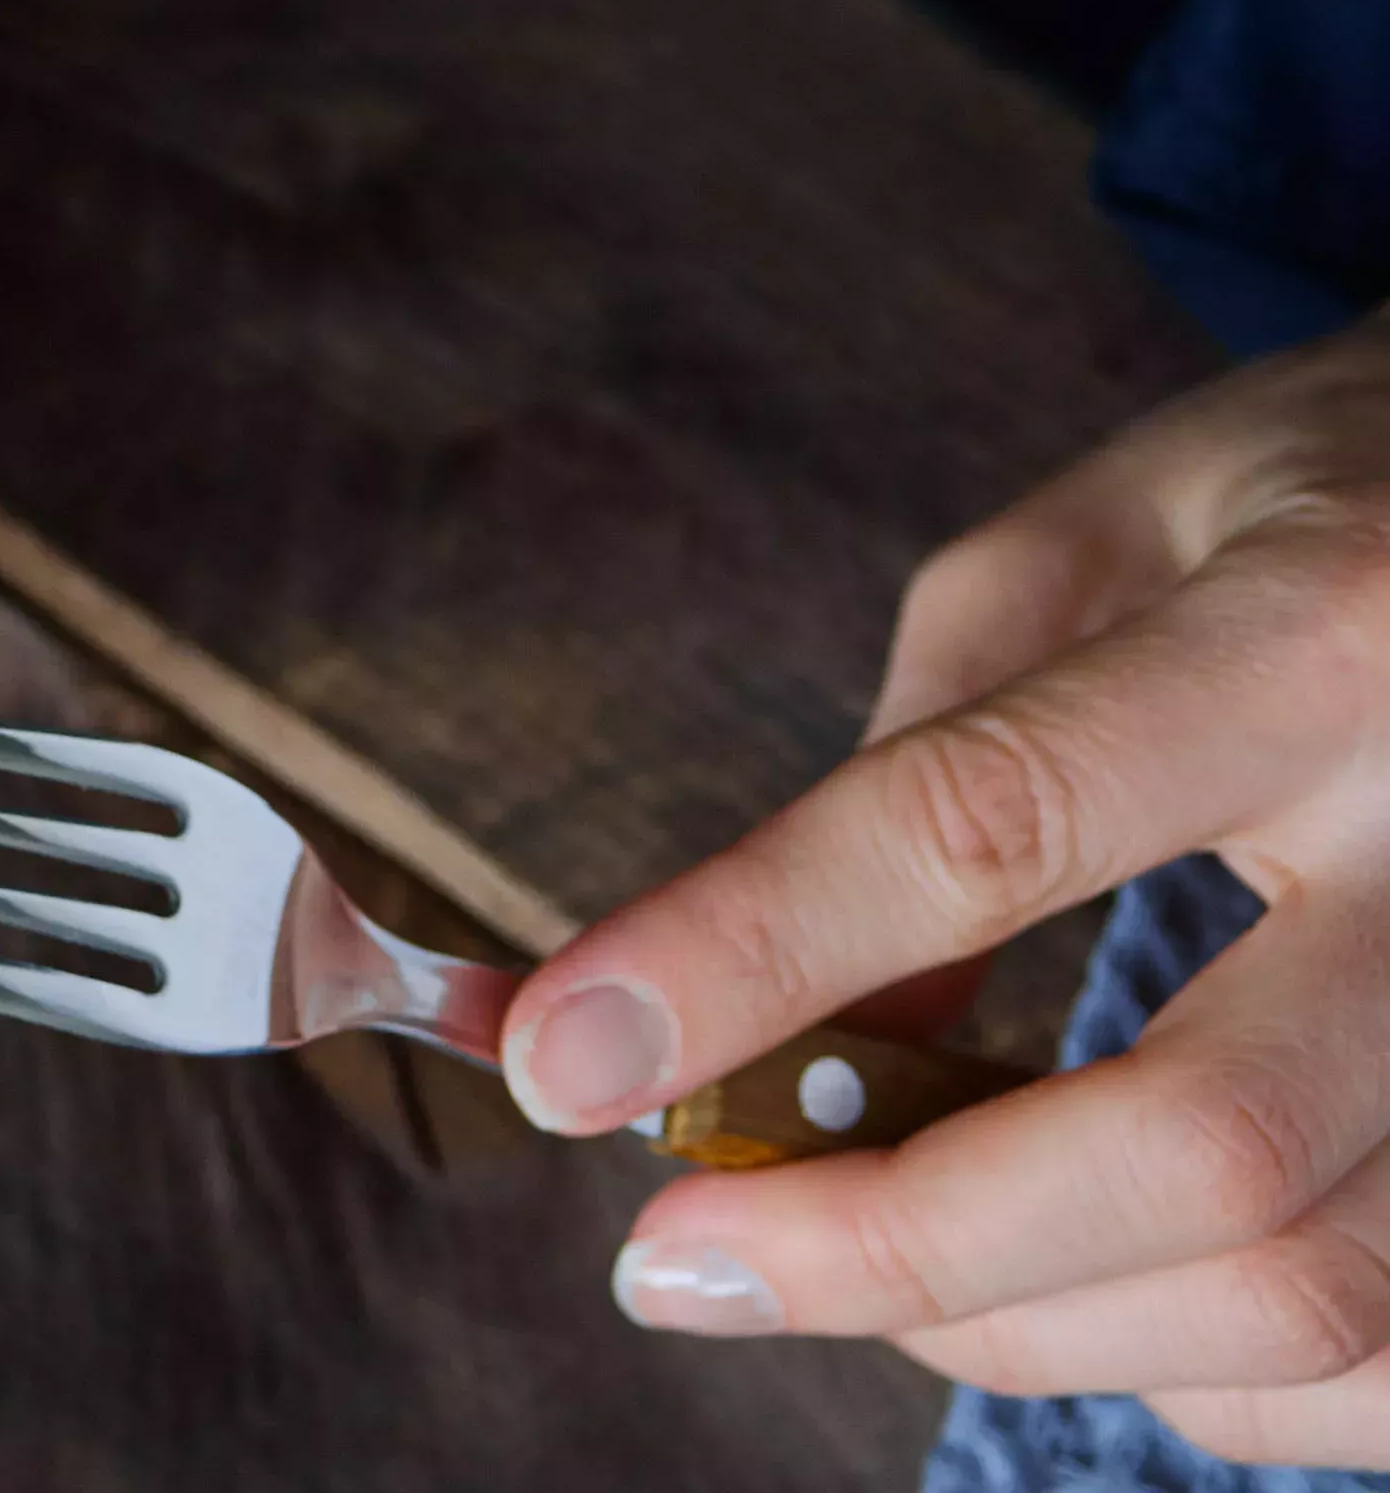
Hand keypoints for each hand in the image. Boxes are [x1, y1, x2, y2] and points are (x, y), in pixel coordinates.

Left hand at [497, 313, 1389, 1464]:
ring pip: (1308, 1288)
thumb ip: (925, 773)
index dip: (751, 959)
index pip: (994, 828)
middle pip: (1201, 1144)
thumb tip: (735, 1031)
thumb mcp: (1092, 547)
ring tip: (850, 1264)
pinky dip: (1195, 1373)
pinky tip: (1066, 1292)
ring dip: (1027, 1327)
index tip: (562, 1066)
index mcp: (1318, 637)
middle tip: (682, 1259)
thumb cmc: (1313, 502)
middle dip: (896, 1245)